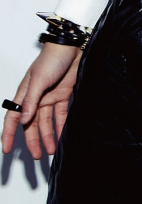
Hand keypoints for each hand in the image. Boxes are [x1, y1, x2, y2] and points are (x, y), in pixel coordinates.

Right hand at [2, 43, 82, 160]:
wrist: (72, 47)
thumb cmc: (51, 59)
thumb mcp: (38, 80)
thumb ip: (31, 100)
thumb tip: (22, 120)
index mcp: (24, 95)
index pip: (12, 118)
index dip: (8, 134)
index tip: (6, 149)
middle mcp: (35, 99)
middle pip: (31, 125)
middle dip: (33, 141)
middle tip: (37, 156)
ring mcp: (49, 98)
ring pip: (46, 122)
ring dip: (48, 136)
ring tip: (51, 151)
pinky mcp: (63, 96)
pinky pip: (61, 115)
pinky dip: (61, 125)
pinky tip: (62, 136)